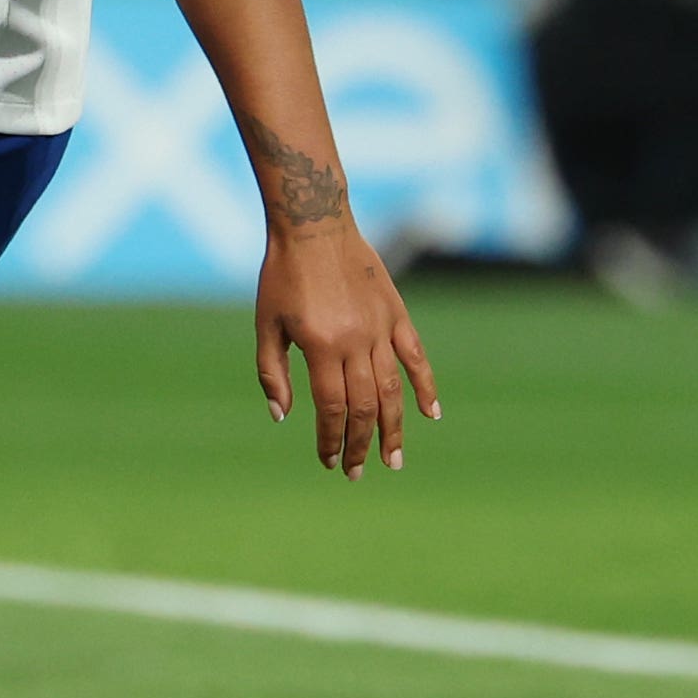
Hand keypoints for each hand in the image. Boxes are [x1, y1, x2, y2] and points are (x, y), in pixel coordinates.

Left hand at [255, 218, 439, 480]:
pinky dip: (425, 387)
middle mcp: (355, 341)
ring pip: (392, 390)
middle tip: (358, 472)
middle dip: (360, 444)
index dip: (331, 440)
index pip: (331, 408)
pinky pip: (415, 357)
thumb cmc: (282, 276)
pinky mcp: (396, 313)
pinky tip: (431, 414)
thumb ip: (272, 373)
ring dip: (393, 429)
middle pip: (364, 407)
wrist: (313, 225)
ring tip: (392, 459)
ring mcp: (380, 328)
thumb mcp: (266, 325)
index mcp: (321, 347)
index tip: (329, 461)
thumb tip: (282, 417)